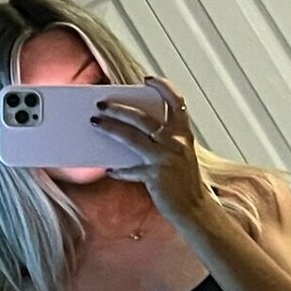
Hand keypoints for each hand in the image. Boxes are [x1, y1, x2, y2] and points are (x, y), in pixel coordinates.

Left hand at [89, 76, 213, 221]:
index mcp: (184, 135)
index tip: (148, 80)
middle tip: (102, 104)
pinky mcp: (154, 175)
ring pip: (131, 137)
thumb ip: (162, 141)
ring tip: (95, 123)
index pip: (177, 102)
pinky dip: (118, 169)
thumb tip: (131, 130)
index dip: (164, 87)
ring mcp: (165, 158)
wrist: (196, 210)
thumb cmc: (184, 183)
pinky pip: (129, 169)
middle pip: (143, 118)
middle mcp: (176, 143)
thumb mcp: (179, 156)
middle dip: (119, 108)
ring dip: (110, 128)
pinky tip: (110, 169)